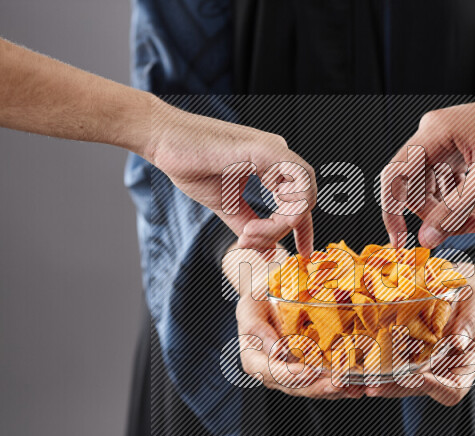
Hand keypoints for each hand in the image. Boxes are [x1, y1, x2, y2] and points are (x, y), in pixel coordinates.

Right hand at [146, 100, 316, 254]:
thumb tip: (267, 251)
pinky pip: (294, 182)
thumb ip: (248, 225)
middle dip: (289, 230)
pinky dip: (282, 210)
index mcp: (273, 166)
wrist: (164, 140)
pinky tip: (254, 224)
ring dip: (282, 223)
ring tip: (250, 233)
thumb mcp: (227, 204)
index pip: (302, 200)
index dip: (305, 229)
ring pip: (304, 194)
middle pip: (306, 200)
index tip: (304, 252)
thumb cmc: (190, 164)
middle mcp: (280, 157)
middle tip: (257, 243)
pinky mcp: (265, 149)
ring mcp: (275, 150)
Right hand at [225, 243, 362, 398]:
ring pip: (314, 388)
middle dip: (319, 387)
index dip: (289, 375)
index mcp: (255, 360)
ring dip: (335, 390)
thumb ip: (254, 326)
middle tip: (338, 383)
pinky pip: (326, 381)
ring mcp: (294, 373)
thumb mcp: (249, 305)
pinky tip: (360, 385)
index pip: (271, 373)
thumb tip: (275, 349)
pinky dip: (344, 385)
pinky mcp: (311, 370)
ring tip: (355, 388)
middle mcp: (274, 373)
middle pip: (296, 386)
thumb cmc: (259, 298)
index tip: (307, 372)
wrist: (271, 294)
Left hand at [364, 266, 474, 405]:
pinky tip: (354, 361)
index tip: (418, 376)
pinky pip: (387, 365)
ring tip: (356, 379)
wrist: (453, 285)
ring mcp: (419, 367)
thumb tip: (460, 343)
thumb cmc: (468, 294)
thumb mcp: (473, 302)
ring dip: (377, 381)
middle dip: (394, 388)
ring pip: (398, 382)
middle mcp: (440, 373)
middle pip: (418, 389)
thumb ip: (469, 321)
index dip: (435, 388)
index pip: (452, 391)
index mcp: (464, 369)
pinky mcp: (402, 356)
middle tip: (373, 386)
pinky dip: (371, 364)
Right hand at [382, 89, 474, 248]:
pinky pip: (452, 183)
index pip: (395, 177)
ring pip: (437, 190)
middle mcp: (434, 135)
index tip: (402, 242)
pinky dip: (468, 199)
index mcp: (434, 133)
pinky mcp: (461, 151)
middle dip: (441, 216)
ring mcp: (447, 143)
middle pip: (417, 189)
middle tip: (474, 229)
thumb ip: (455, 210)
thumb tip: (426, 239)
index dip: (392, 213)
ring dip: (458, 211)